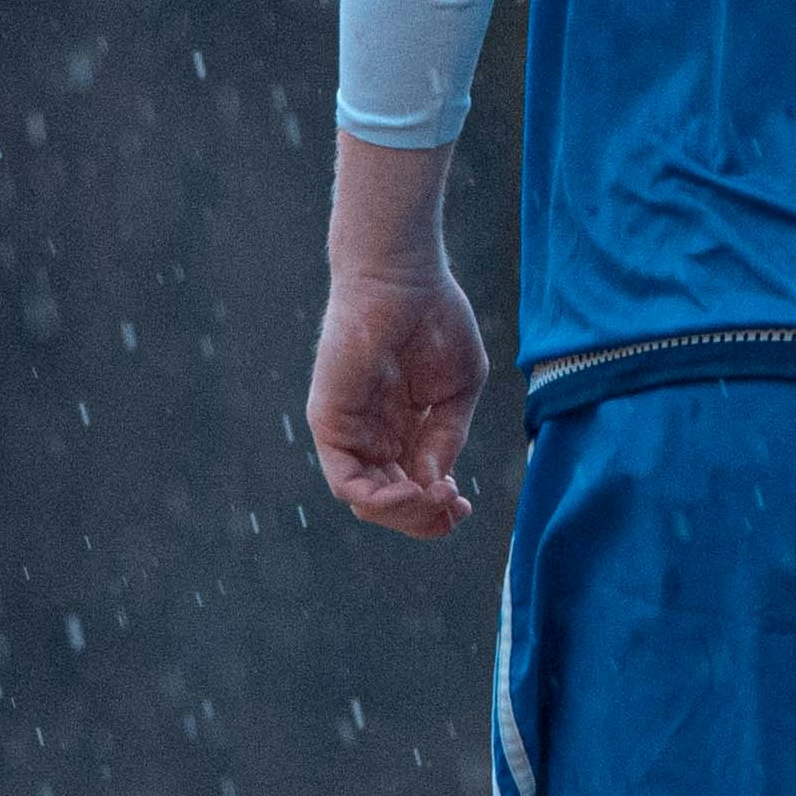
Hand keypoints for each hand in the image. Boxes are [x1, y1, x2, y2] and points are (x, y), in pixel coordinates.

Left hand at [309, 254, 488, 536]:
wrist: (404, 276)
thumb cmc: (434, 320)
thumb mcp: (456, 391)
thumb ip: (446, 439)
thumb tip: (437, 483)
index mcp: (401, 430)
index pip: (410, 490)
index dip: (436, 509)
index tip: (464, 502)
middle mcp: (371, 436)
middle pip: (388, 504)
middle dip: (424, 519)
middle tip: (454, 507)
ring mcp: (349, 431)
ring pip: (366, 502)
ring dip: (405, 514)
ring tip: (436, 498)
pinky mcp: (330, 421)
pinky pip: (346, 481)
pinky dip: (379, 500)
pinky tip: (411, 491)